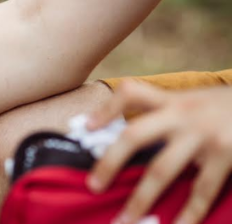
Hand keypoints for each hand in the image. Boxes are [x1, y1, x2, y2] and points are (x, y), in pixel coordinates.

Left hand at [85, 80, 231, 223]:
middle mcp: (183, 115)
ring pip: (162, 169)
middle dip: (110, 162)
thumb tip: (129, 139)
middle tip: (93, 186)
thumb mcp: (195, 101)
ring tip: (125, 220)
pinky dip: (190, 211)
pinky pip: (203, 189)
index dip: (107, 108)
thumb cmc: (225, 109)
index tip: (87, 127)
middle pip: (135, 135)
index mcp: (172, 101)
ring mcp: (204, 135)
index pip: (132, 93)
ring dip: (141, 198)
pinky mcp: (226, 153)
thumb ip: (167, 114)